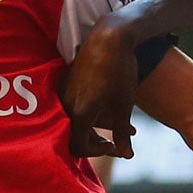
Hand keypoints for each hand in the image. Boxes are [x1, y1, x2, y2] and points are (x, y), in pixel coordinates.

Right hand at [61, 14, 139, 159]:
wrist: (110, 36)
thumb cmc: (119, 71)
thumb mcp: (123, 105)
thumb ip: (121, 134)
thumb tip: (126, 156)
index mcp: (79, 113)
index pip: (78, 147)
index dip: (97, 152)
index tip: (114, 147)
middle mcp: (66, 104)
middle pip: (76, 134)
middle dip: (99, 141)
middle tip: (118, 143)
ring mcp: (66, 92)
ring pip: (77, 119)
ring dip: (100, 126)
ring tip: (127, 127)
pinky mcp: (68, 81)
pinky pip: (76, 104)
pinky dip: (93, 112)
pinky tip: (112, 109)